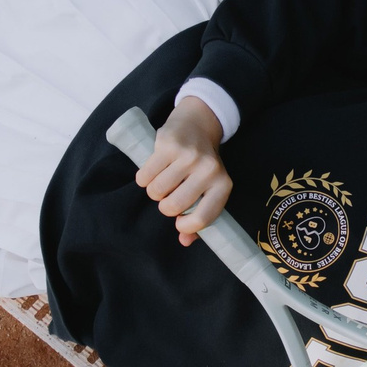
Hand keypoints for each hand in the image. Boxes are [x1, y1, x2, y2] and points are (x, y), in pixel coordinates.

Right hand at [136, 95, 233, 246]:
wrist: (197, 125)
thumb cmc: (201, 166)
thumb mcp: (208, 190)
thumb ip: (199, 218)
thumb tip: (185, 241)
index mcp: (223, 185)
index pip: (202, 218)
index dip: (186, 225)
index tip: (180, 220)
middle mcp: (209, 170)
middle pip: (173, 206)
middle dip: (165, 205)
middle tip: (169, 194)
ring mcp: (189, 156)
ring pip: (156, 192)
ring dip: (154, 191)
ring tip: (163, 180)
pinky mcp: (169, 145)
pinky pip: (144, 176)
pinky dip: (143, 178)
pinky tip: (153, 170)